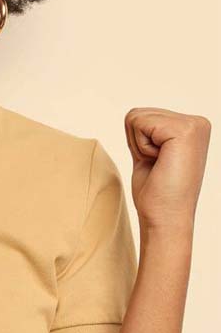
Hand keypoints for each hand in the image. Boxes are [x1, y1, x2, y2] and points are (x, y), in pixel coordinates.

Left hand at [124, 107, 211, 230]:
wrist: (166, 219)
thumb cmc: (157, 193)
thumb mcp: (151, 152)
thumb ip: (148, 132)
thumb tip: (134, 116)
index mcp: (193, 126)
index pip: (143, 115)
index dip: (138, 142)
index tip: (158, 164)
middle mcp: (198, 122)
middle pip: (138, 113)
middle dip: (137, 142)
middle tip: (158, 166)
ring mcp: (194, 125)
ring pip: (136, 117)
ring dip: (139, 145)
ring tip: (160, 165)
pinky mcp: (184, 130)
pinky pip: (138, 123)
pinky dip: (140, 147)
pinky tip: (160, 163)